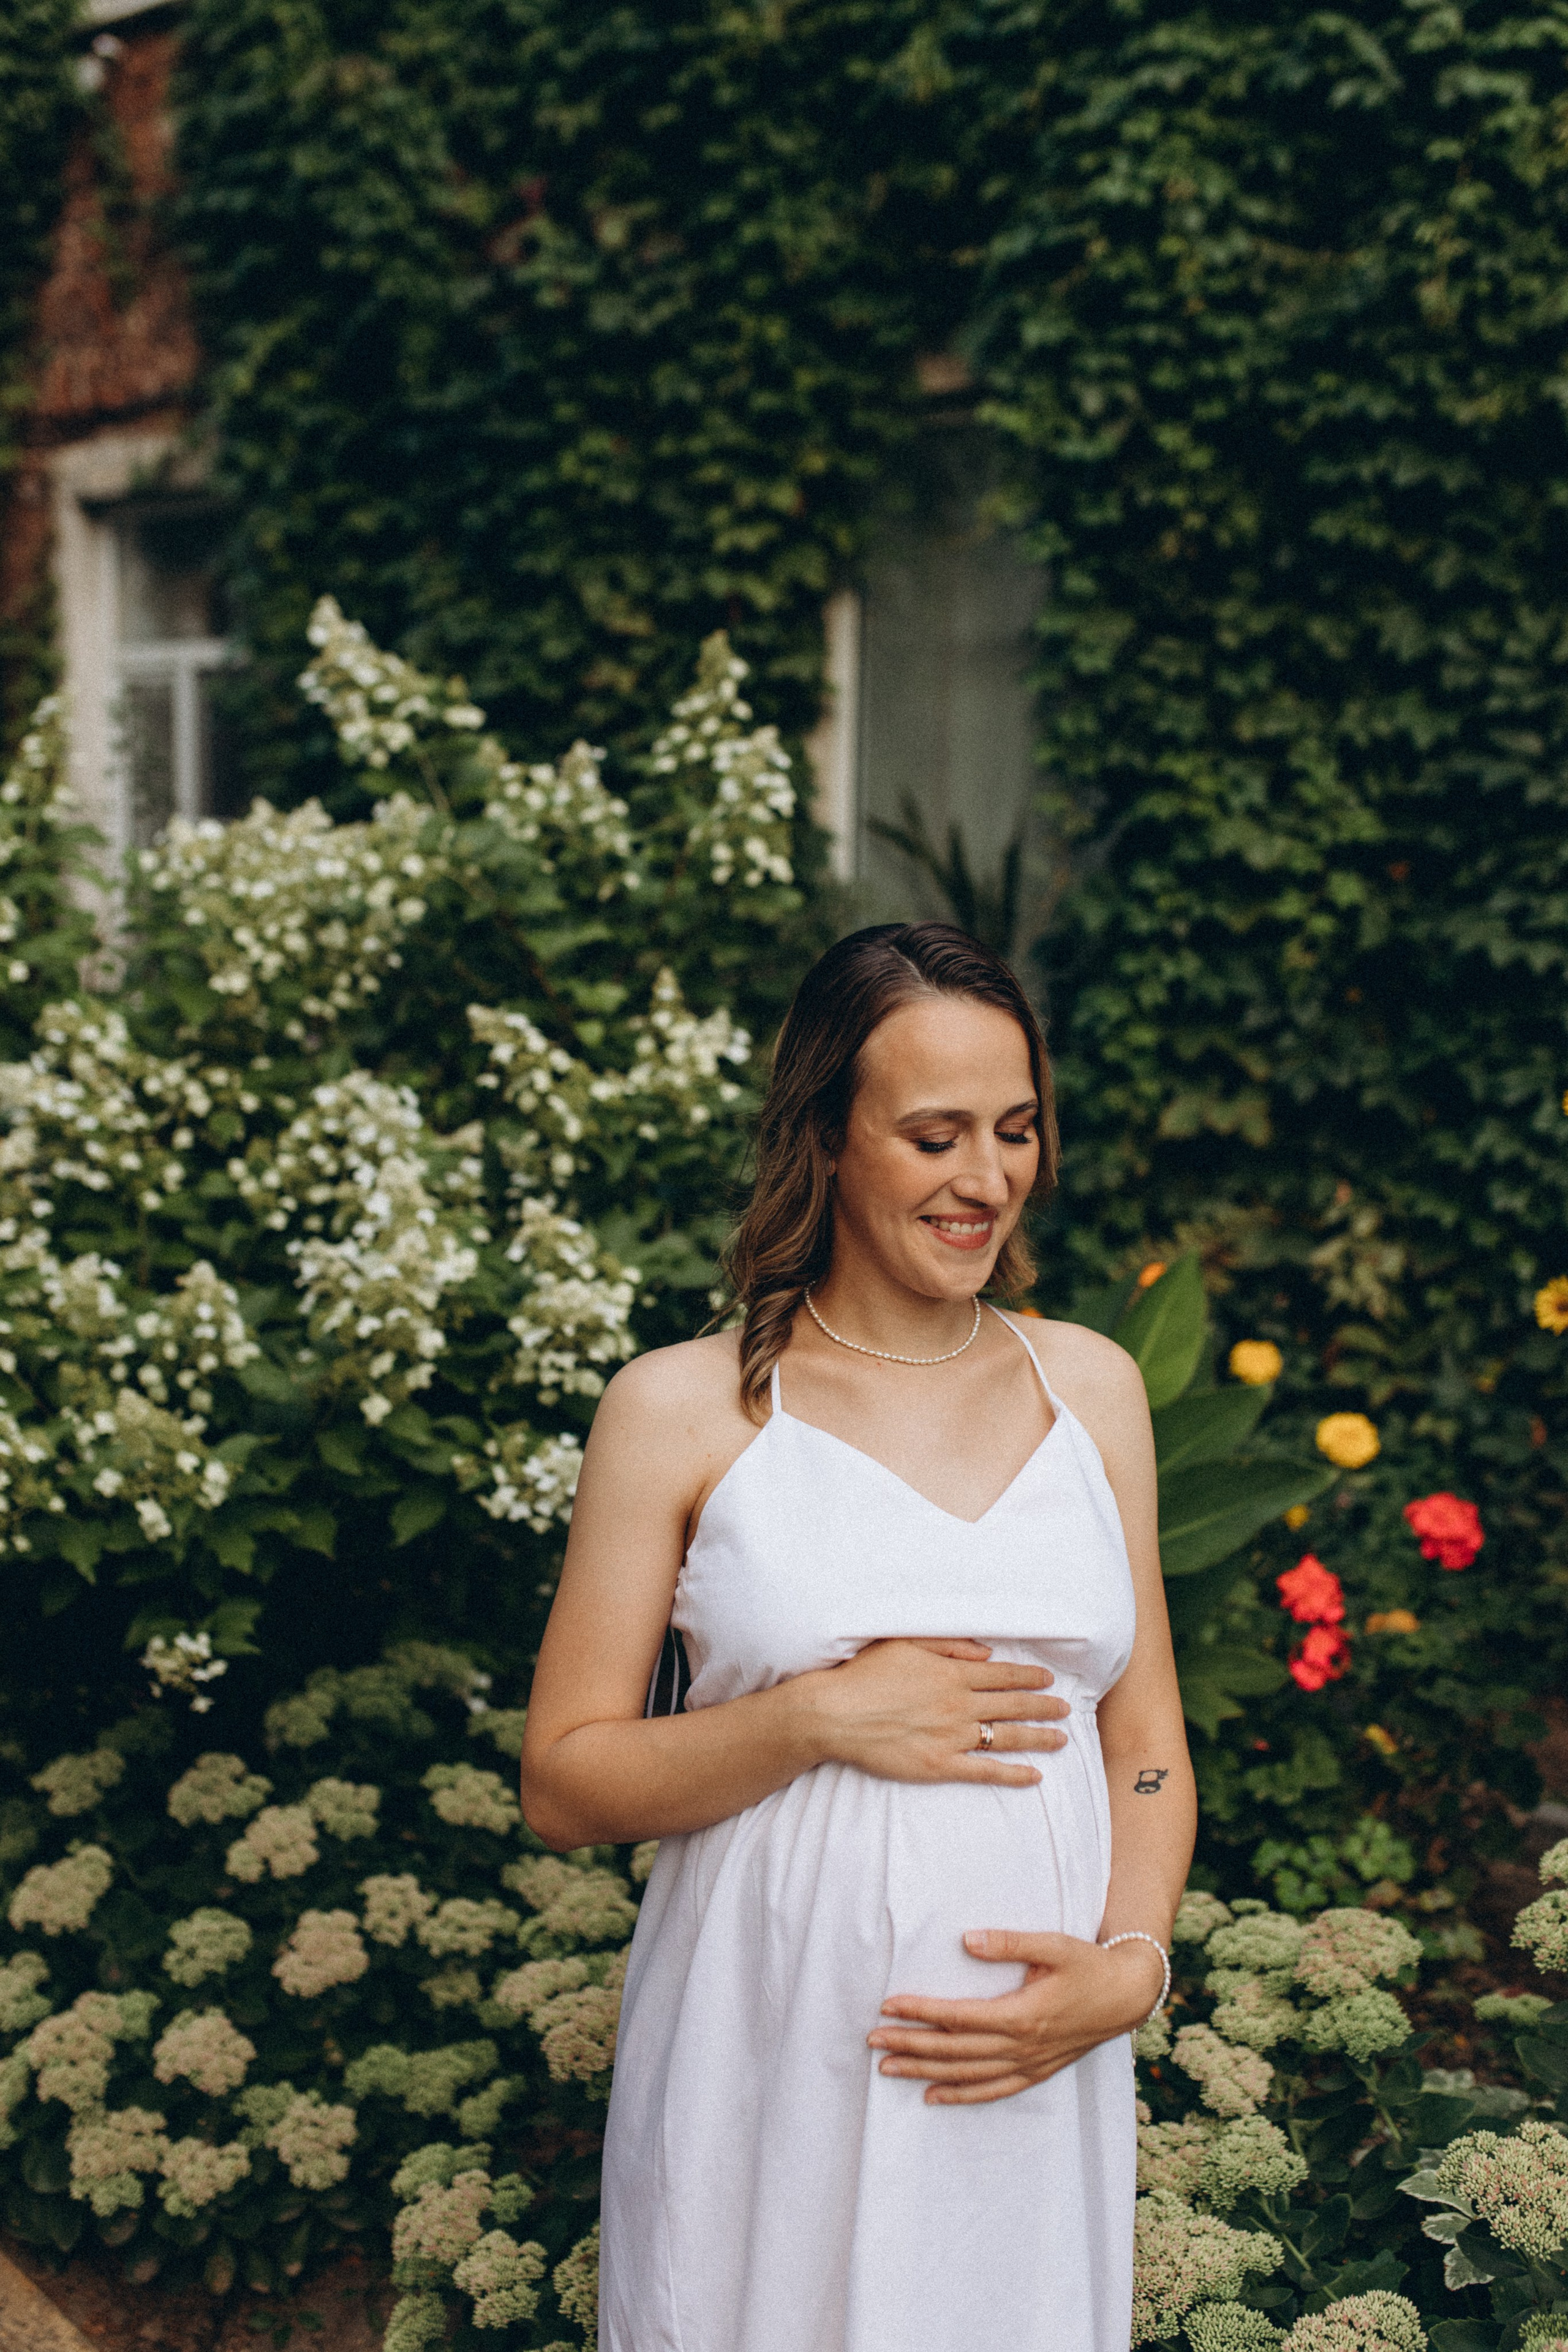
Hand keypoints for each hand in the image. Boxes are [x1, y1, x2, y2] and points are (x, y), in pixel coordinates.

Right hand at [802, 1638, 1068, 1787]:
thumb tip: (987, 1651)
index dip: (1030, 1677)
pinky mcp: (940, 1766)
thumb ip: (949, 1644)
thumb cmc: (865, 1675)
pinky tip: (1034, 1777)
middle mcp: (959, 1705)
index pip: (1003, 1674)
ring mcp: (952, 1737)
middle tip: (1067, 1709)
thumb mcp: (906, 1643)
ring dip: (1038, 1738)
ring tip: (1062, 1740)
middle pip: (1013, 1705)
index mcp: (952, 1674)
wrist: (835, 1713)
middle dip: (1044, 1706)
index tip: (1050, 1679)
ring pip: (1007, 1737)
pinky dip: (1013, 1775)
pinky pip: (986, 1772)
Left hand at [867, 1930, 1163, 2102]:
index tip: (888, 2005)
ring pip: (967, 2075)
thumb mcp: (1053, 1944)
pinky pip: (993, 2091)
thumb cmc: (1088, 1964)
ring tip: (888, 2069)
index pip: (958, 2018)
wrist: (1126, 1996)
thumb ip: (1010, 1942)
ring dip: (925, 2073)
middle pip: (954, 2051)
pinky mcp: (1036, 2072)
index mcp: (1022, 2015)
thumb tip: (967, 1939)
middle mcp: (1021, 2046)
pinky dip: (961, 2096)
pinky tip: (932, 2096)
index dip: (921, 2012)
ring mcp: (1029, 2064)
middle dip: (910, 2046)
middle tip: (872, 2041)